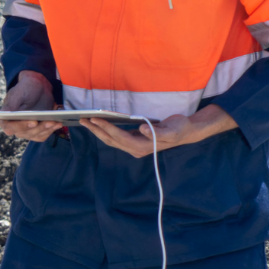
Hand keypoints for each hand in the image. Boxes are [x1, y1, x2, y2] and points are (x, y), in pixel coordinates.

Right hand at [0, 71, 63, 143]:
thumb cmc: (25, 88)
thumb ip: (11, 104)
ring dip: (46, 129)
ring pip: (36, 135)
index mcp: (6, 118)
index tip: (33, 122)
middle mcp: (15, 126)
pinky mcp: (36, 131)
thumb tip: (4, 114)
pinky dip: (51, 130)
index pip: (10, 127)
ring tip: (55, 122)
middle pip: (25, 133)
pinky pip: (43, 135)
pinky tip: (58, 123)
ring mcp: (26, 130)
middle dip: (39, 128)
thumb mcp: (17, 93)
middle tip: (50, 121)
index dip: (21, 127)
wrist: (37, 88)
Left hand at [77, 105, 238, 157]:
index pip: (120, 136)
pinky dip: (106, 131)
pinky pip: (117, 137)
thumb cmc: (179, 129)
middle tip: (83, 120)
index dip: (106, 127)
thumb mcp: (172, 129)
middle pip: (112, 140)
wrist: (186, 132)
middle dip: (96, 130)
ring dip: (98, 131)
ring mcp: (135, 147)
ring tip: (86, 121)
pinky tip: (99, 125)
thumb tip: (142, 129)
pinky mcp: (135, 142)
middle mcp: (137, 149)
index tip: (95, 119)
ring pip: (112, 140)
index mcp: (143, 146)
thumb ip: (157, 132)